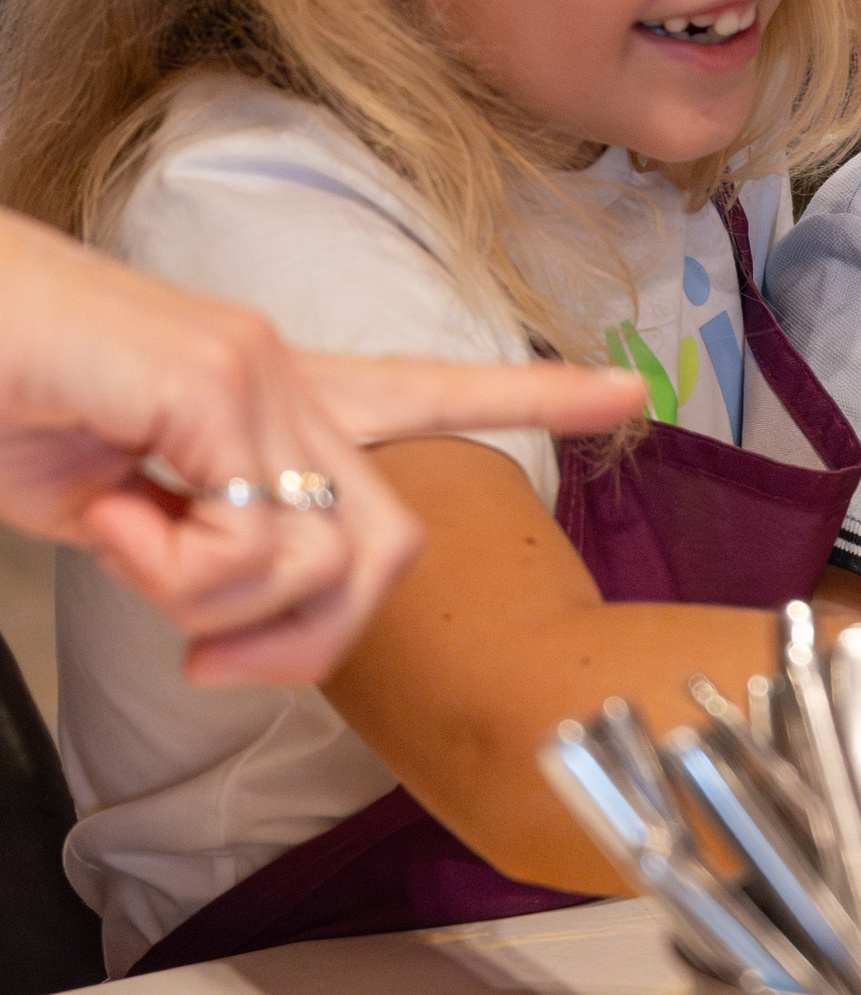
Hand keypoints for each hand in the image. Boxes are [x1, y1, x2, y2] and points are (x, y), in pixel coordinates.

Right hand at [0, 211, 643, 687]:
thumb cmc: (0, 393)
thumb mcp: (107, 499)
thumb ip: (188, 543)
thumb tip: (227, 598)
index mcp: (272, 393)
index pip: (429, 388)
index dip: (535, 393)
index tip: (631, 389)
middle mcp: (287, 372)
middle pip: (388, 542)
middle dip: (310, 634)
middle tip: (207, 654)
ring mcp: (257, 371)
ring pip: (322, 551)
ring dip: (216, 596)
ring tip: (129, 540)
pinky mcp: (211, 380)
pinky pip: (249, 534)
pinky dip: (173, 567)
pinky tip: (115, 517)